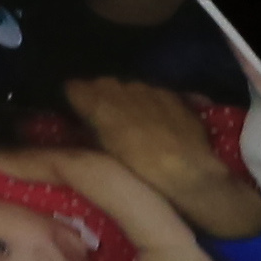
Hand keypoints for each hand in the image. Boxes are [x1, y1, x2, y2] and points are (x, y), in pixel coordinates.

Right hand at [66, 78, 260, 238]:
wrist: (188, 174)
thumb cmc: (137, 172)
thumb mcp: (101, 157)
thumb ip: (84, 135)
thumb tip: (73, 128)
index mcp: (98, 101)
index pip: (74, 87)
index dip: (72, 101)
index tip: (72, 115)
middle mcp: (122, 87)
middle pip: (101, 85)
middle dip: (99, 100)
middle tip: (99, 124)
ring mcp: (150, 88)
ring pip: (129, 88)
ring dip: (125, 102)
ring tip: (129, 125)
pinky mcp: (173, 95)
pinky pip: (153, 95)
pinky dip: (149, 105)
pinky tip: (155, 124)